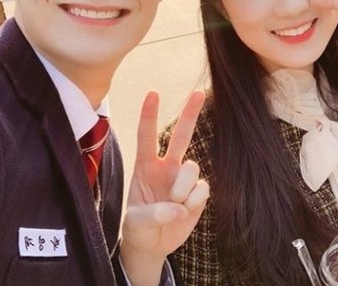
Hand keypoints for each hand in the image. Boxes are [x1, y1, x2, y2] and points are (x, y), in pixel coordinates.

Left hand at [119, 91, 208, 284]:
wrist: (152, 245)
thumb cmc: (138, 228)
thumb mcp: (135, 223)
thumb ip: (153, 214)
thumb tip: (177, 207)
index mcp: (145, 166)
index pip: (146, 136)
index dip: (149, 115)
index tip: (153, 93)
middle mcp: (166, 167)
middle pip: (180, 135)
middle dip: (190, 113)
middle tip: (199, 92)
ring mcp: (183, 179)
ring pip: (192, 166)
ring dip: (182, 188)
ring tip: (174, 207)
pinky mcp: (198, 193)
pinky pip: (202, 189)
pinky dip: (193, 203)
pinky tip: (184, 212)